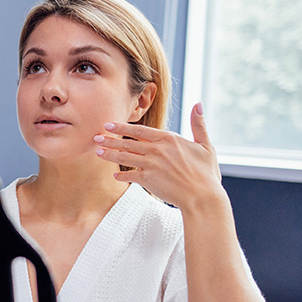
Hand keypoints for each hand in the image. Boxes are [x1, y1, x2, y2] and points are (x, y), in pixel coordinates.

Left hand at [93, 103, 224, 210]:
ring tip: (97, 152)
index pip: (140, 130)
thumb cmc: (206, 173)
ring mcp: (151, 165)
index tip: (109, 124)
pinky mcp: (148, 180)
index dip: (122, 127)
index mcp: (169, 139)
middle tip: (95, 137)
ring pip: (125, 157)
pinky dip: (122, 176)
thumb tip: (198, 104)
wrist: (203, 196)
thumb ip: (198, 125)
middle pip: (128, 142)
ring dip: (110, 154)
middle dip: (110, 140)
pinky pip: (130, 176)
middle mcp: (157, 150)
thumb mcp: (205, 146)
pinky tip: (115, 176)